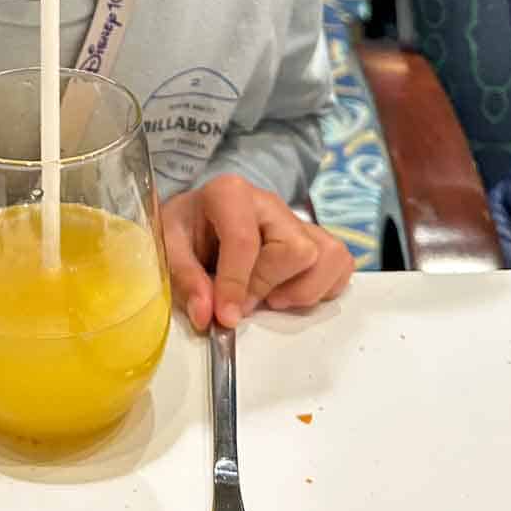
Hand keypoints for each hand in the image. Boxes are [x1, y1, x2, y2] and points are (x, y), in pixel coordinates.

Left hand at [161, 174, 352, 331]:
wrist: (199, 217)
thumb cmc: (186, 229)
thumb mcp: (169, 247)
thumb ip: (186, 279)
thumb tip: (207, 316)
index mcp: (229, 194)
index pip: (244, 240)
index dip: (236, 283)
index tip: (225, 316)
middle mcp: (270, 203)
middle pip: (296, 249)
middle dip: (268, 286)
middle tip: (243, 303)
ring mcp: (297, 220)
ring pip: (328, 255)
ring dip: (303, 290)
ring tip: (272, 298)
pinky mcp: (316, 239)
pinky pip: (341, 263)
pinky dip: (324, 287)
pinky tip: (292, 293)